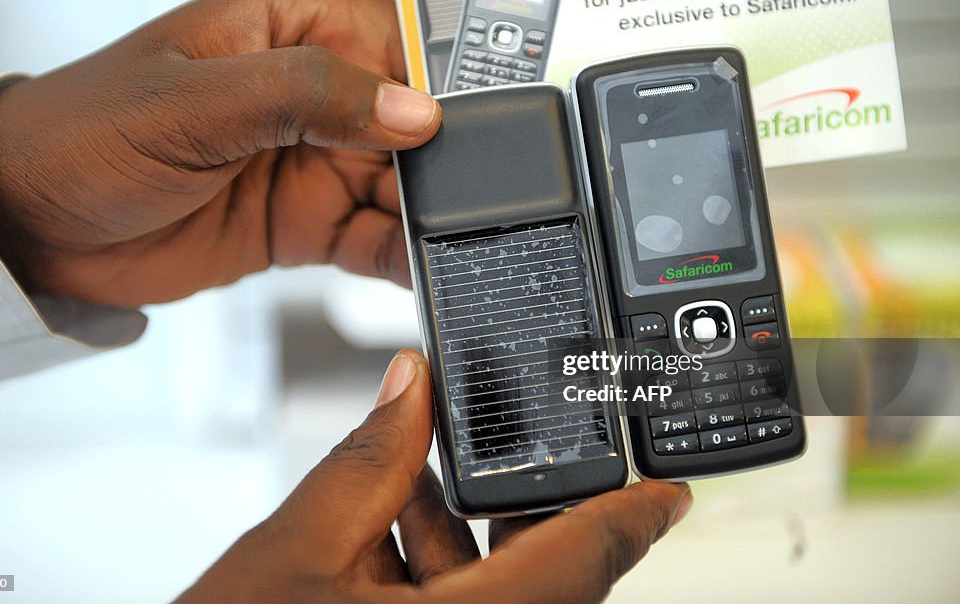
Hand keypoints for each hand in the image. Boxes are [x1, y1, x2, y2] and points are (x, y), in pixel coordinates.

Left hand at [0, 0, 440, 305]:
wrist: (33, 228)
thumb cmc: (85, 134)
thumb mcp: (193, 102)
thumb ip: (307, 96)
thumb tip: (411, 108)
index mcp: (292, 32)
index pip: (397, 44)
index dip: (444, 83)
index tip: (473, 129)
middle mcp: (315, 96)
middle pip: (414, 125)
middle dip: (446, 164)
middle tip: (472, 201)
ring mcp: (314, 163)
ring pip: (403, 189)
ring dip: (431, 218)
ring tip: (458, 243)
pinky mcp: (306, 224)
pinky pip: (375, 241)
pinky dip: (403, 259)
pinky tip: (422, 272)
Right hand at [175, 351, 692, 603]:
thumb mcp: (293, 550)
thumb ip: (367, 461)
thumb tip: (409, 384)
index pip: (587, 561)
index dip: (636, 513)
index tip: (672, 488)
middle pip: (541, 577)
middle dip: (513, 505)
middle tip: (494, 446)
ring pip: (497, 599)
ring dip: (460, 537)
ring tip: (412, 474)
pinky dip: (436, 575)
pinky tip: (387, 530)